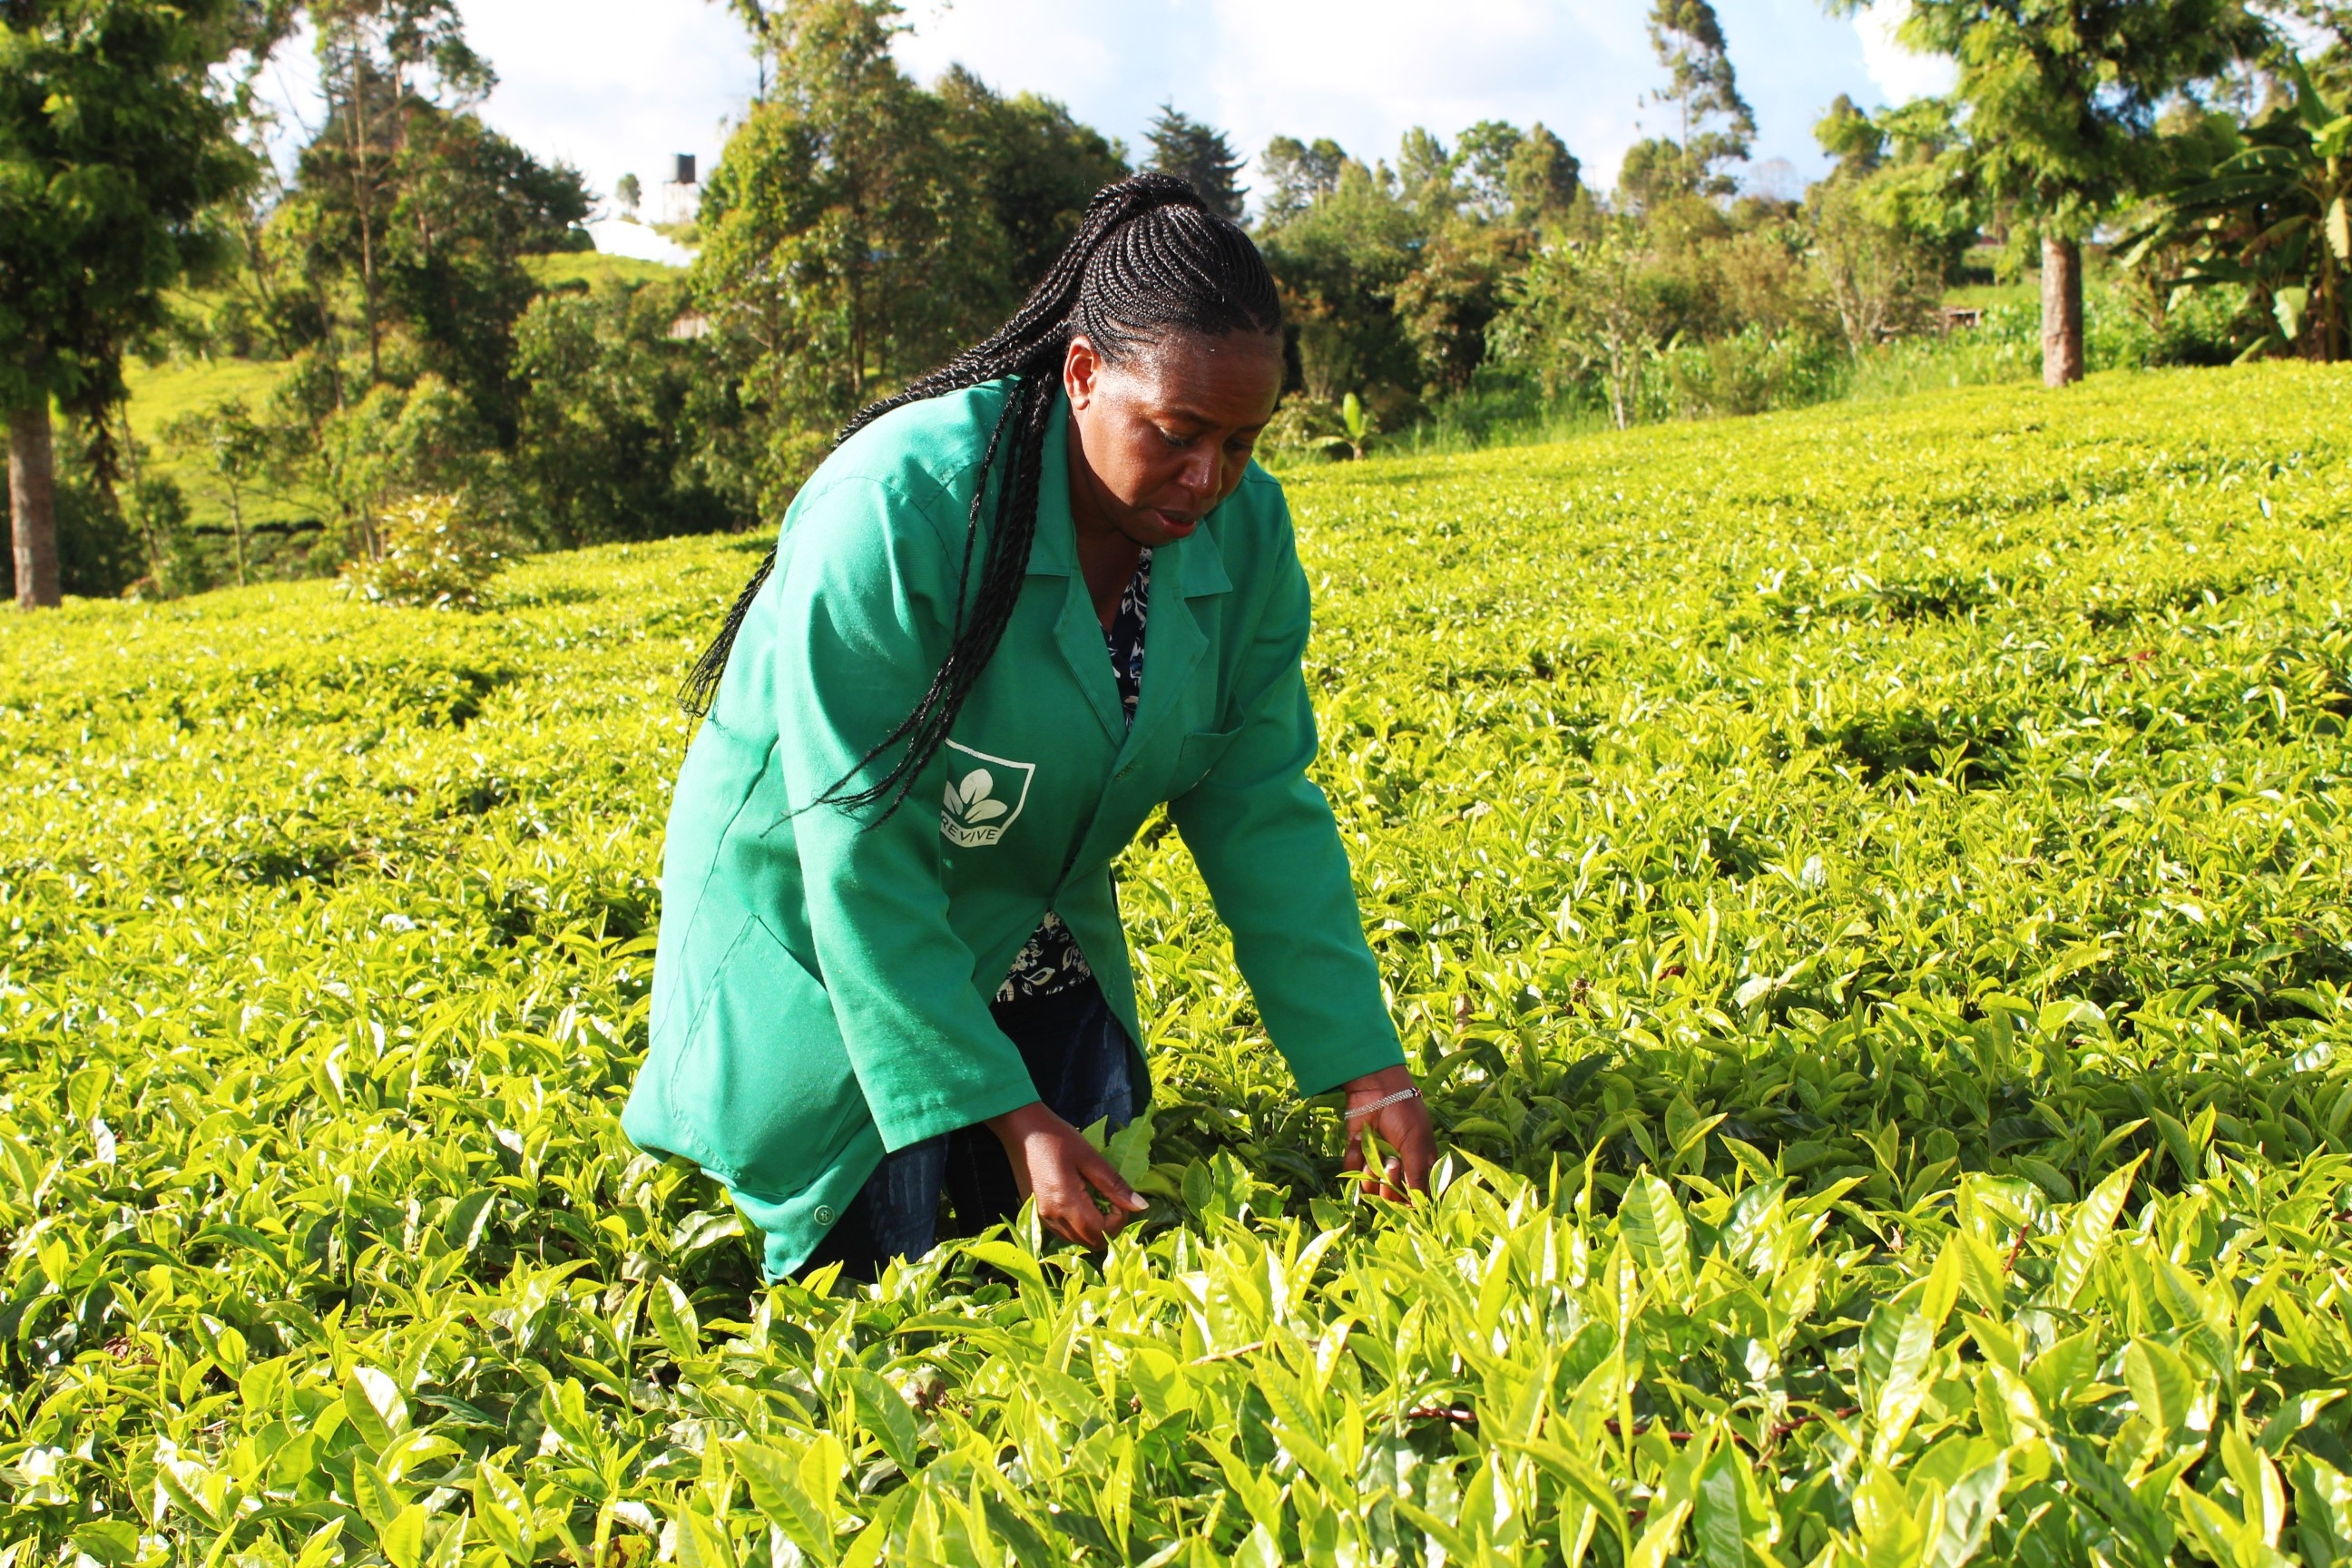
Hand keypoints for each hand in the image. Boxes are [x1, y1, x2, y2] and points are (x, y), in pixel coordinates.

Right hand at [985, 1101, 1148, 1247]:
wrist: (1021, 1130)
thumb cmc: (1057, 1138)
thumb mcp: (1090, 1157)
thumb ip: (1114, 1185)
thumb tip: (1141, 1206)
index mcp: (1066, 1202)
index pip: (1101, 1232)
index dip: (1118, 1220)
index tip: (1119, 1198)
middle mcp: (1052, 1217)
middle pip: (1090, 1243)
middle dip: (1109, 1227)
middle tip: (1112, 1201)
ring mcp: (1042, 1218)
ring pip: (1077, 1241)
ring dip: (1094, 1228)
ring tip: (1096, 1199)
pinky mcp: (1037, 1214)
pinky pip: (1064, 1233)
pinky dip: (1079, 1226)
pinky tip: (1081, 1202)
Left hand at [1339, 1064, 1436, 1200]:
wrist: (1375, 1088)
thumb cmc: (1404, 1113)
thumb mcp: (1416, 1144)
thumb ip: (1417, 1176)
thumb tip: (1419, 1207)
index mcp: (1419, 1167)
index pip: (1414, 1198)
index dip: (1407, 1200)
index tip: (1404, 1193)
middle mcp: (1399, 1170)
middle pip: (1391, 1198)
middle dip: (1389, 1184)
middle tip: (1392, 1162)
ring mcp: (1376, 1163)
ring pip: (1370, 1189)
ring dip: (1371, 1170)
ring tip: (1375, 1150)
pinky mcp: (1357, 1156)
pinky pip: (1352, 1171)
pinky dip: (1354, 1156)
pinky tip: (1360, 1138)